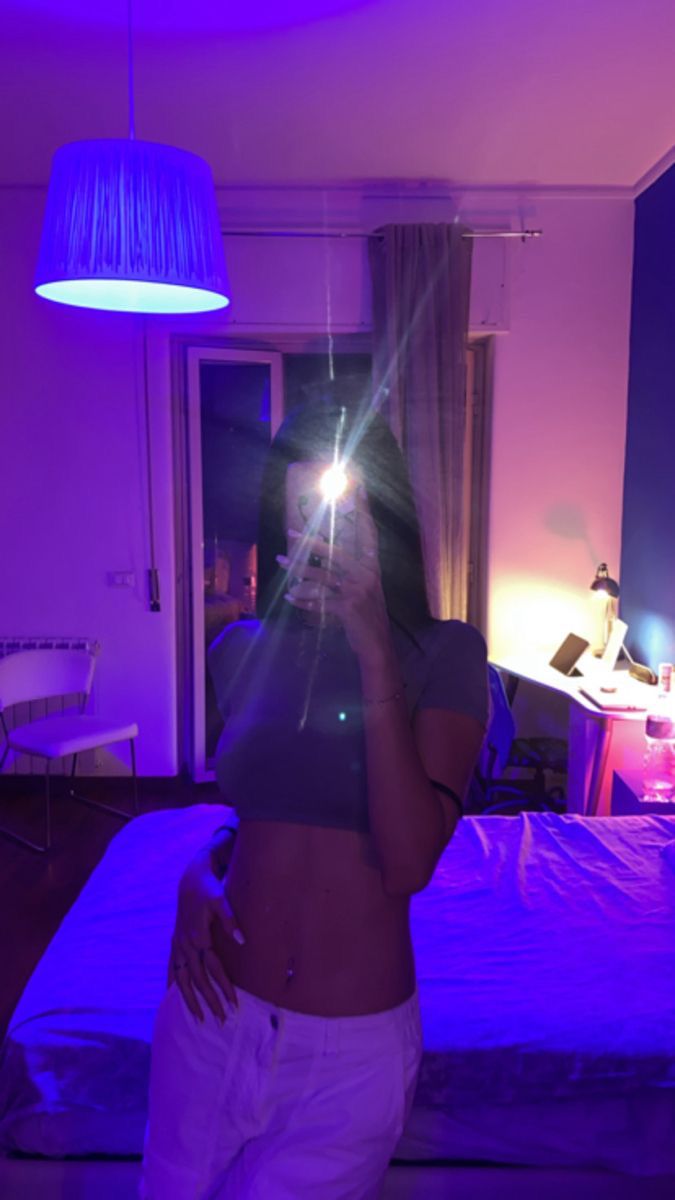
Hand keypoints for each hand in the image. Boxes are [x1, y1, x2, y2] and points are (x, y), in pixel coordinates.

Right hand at [169, 853, 244, 1022]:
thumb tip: (243, 940)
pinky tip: (171, 997)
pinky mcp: (175, 942)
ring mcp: (178, 945)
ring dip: (190, 1000)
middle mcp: (186, 944)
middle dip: (210, 1001)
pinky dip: (171, 983)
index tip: (234, 1004)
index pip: (214, 969)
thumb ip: (231, 920)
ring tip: (199, 1019)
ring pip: (182, 979)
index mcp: (199, 937)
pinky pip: (171, 967)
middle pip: (199, 980)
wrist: (191, 879)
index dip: (224, 987)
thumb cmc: (209, 889)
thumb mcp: (221, 900)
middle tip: (222, 1020)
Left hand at [278, 498, 392, 665]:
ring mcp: (357, 591)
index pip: (369, 533)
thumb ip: (349, 573)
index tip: (360, 488)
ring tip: (281, 562)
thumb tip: (325, 558)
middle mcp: (366, 575)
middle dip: (311, 542)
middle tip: (291, 531)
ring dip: (298, 569)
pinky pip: (318, 600)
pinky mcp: (347, 608)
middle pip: (335, 552)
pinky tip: (289, 597)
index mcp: (372, 567)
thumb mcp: (365, 590)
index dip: (364, 511)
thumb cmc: (367, 617)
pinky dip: (302, 599)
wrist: (377, 646)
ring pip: (322, 574)